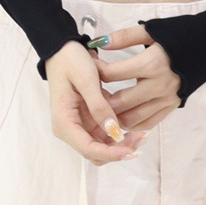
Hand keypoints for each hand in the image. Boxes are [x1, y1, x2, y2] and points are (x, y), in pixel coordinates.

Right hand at [44, 39, 143, 163]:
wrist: (63, 50)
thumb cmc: (71, 61)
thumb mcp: (87, 79)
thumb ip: (99, 106)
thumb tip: (113, 130)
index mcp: (64, 122)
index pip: (88, 149)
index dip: (111, 153)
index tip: (131, 150)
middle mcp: (70, 129)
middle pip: (96, 153)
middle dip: (118, 151)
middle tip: (142, 139)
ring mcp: (80, 126)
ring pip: (103, 148)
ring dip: (121, 146)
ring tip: (142, 135)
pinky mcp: (88, 121)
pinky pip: (105, 136)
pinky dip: (119, 136)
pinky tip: (135, 129)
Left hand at [96, 25, 180, 134]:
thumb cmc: (181, 35)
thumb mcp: (151, 30)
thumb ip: (124, 37)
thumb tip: (99, 43)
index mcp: (151, 64)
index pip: (112, 75)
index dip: (95, 71)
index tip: (90, 66)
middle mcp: (159, 86)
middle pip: (119, 103)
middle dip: (101, 99)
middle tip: (92, 92)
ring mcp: (166, 99)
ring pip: (132, 119)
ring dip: (115, 115)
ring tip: (105, 105)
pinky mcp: (172, 106)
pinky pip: (148, 123)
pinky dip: (132, 122)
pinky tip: (123, 114)